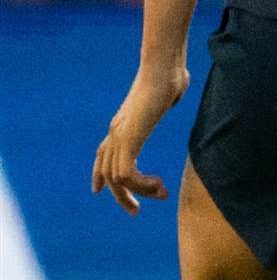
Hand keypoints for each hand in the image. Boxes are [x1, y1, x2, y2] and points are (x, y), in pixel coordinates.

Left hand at [90, 59, 189, 214]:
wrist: (163, 67)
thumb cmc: (170, 73)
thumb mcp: (167, 92)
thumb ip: (166, 98)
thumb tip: (175, 88)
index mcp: (123, 123)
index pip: (102, 154)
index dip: (99, 175)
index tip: (99, 191)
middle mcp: (116, 131)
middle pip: (106, 172)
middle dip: (120, 196)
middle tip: (136, 212)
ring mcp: (120, 135)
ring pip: (117, 178)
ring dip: (140, 191)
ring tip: (162, 192)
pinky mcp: (129, 138)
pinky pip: (127, 173)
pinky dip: (142, 184)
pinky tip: (159, 184)